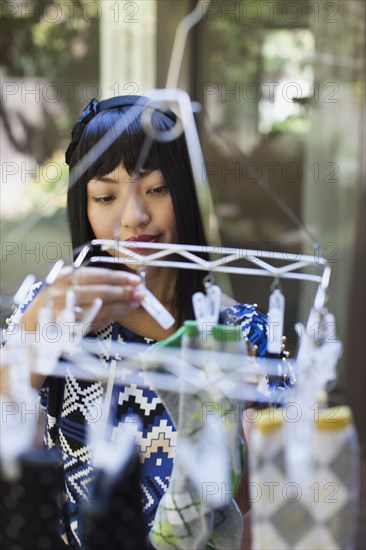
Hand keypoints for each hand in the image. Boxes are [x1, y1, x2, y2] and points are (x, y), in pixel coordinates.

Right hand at [21, 266, 144, 332]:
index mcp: (64, 278)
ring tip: (136, 302)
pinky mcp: (70, 329)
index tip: (135, 279)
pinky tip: (123, 312)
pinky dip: (113, 317)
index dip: (119, 278)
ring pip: (102, 309)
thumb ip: (87, 279)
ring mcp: (67, 313)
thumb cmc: (53, 301)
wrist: (31, 326)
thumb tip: (120, 280)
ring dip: (123, 306)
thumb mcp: (64, 283)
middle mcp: (64, 294)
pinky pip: (97, 322)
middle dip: (125, 292)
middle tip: (141, 292)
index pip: (98, 276)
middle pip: (102, 293)